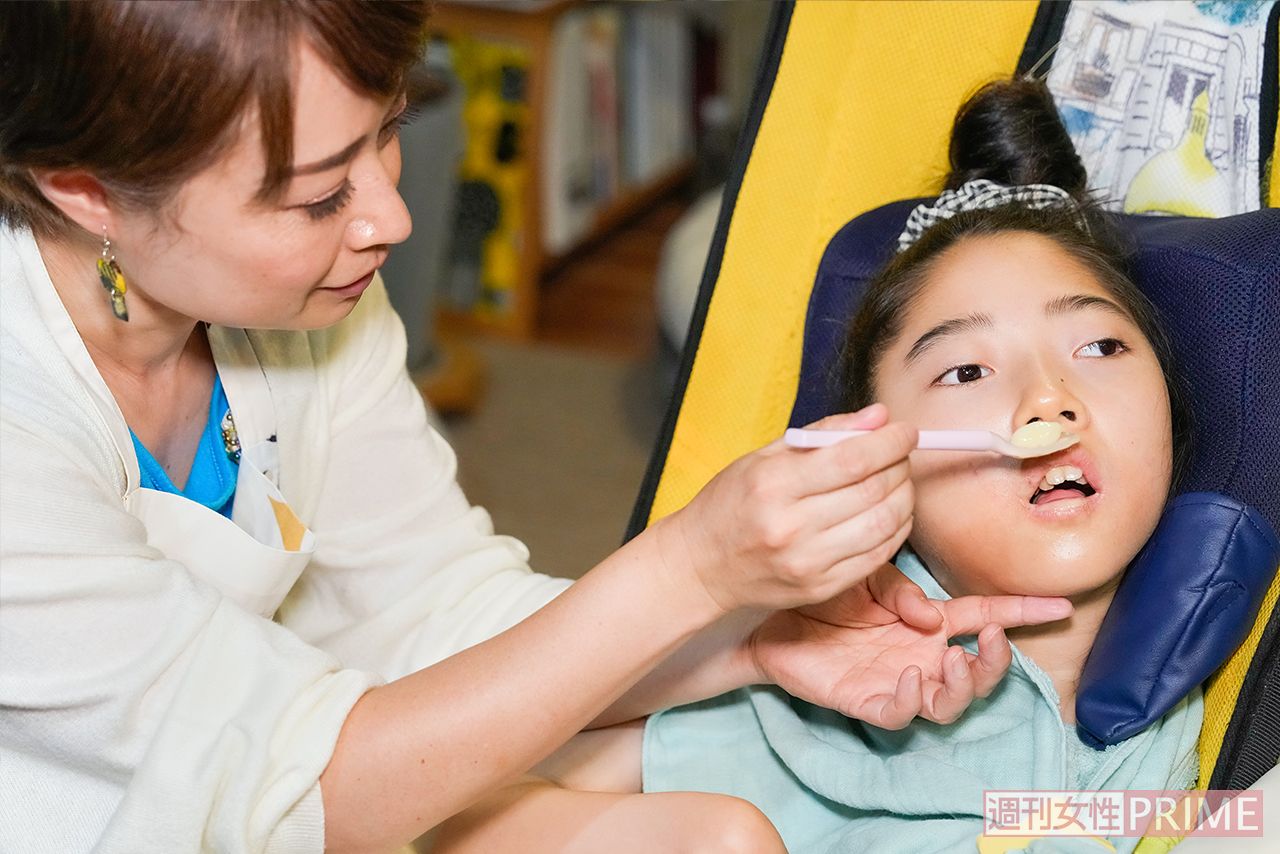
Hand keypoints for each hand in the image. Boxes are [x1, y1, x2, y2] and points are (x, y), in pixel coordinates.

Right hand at [658, 404, 916, 615]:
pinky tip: (892, 514)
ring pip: (884, 525)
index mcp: (773, 484)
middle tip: (902, 453)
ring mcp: (809, 562)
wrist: (701, 566)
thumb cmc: (730, 504)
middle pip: (873, 491)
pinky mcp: (821, 587)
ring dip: (904, 497)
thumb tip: (879, 417)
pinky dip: (896, 530)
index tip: (905, 431)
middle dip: (900, 466)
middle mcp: (792, 526)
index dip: (889, 442)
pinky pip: (878, 556)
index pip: (851, 459)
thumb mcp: (764, 457)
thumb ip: (824, 434)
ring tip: (899, 481)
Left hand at [747, 563, 1072, 727]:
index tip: (1058, 605)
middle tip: (987, 638)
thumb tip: (936, 618)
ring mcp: (895, 681)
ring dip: (961, 685)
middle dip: (995, 661)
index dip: (1021, 612)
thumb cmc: (821, 593)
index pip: (982, 616)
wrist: (768, 614)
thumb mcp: (868, 576)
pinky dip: (911, 700)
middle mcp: (919, 654)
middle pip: (977, 671)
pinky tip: (906, 676)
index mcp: (925, 620)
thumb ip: (902, 592)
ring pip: (949, 702)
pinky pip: (900, 715)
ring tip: (948, 659)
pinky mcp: (866, 701)